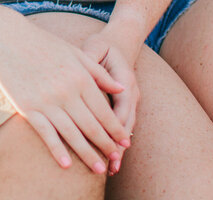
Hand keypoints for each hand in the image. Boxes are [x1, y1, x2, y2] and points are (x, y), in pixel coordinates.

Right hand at [0, 18, 129, 173]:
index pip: (104, 110)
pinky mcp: (28, 108)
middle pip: (91, 125)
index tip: (125, 142)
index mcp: (80, 77)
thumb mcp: (76, 53)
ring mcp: (47, 102)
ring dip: (87, 153)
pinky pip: (46, 133)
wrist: (9, 39)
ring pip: (72, 134)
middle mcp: (66, 92)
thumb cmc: (44, 44)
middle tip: (115, 159)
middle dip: (106, 145)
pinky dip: (57, 150)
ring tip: (98, 168)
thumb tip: (121, 89)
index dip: (116, 129)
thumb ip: (99, 73)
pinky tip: (67, 164)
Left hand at [81, 32, 140, 175]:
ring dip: (119, 149)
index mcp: (124, 79)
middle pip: (126, 123)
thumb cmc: (104, 46)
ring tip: (111, 169)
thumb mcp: (96, 47)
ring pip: (126, 128)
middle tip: (110, 163)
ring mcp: (131, 101)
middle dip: (118, 144)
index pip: (122, 106)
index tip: (108, 140)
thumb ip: (90, 59)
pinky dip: (117, 143)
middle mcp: (131, 92)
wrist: (120, 43)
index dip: (116, 124)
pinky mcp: (125, 107)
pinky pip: (123, 127)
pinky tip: (111, 160)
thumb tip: (81, 70)